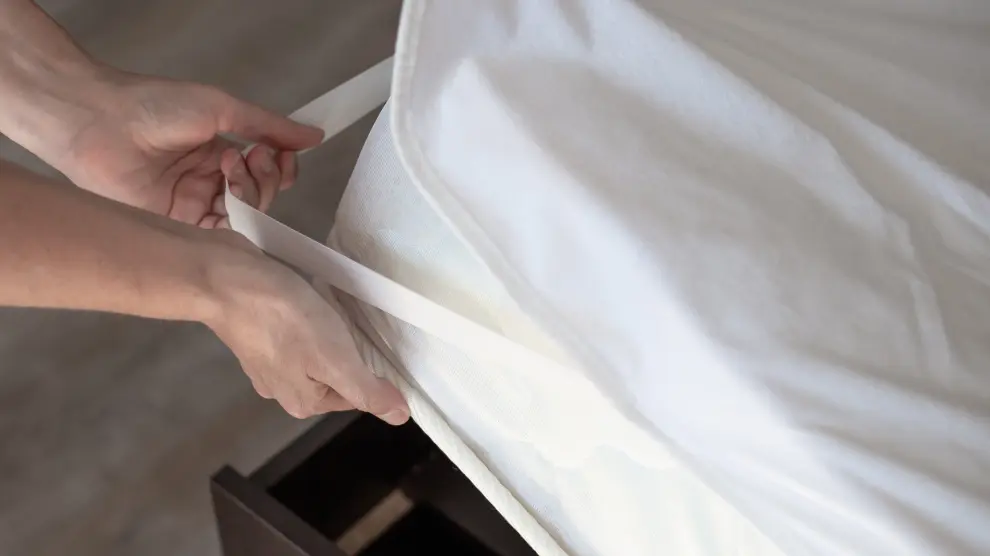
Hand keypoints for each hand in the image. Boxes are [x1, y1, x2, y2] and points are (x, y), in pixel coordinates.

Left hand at [60, 69, 323, 226]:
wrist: (100, 121)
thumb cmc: (156, 106)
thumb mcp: (222, 108)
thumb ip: (269, 127)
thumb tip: (316, 136)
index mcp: (218, 157)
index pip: (266, 175)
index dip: (282, 169)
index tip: (282, 153)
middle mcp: (209, 186)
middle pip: (260, 198)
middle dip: (267, 178)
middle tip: (250, 156)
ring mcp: (194, 209)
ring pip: (245, 218)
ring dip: (252, 192)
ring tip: (233, 167)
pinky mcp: (179, 230)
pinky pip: (221, 236)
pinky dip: (236, 220)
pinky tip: (231, 194)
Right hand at [204, 230, 408, 423]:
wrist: (225, 279)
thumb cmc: (285, 320)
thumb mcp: (336, 360)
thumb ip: (367, 391)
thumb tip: (399, 418)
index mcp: (303, 403)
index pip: (355, 395)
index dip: (369, 368)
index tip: (368, 339)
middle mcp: (281, 390)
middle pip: (334, 374)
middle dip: (346, 348)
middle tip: (347, 320)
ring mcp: (264, 362)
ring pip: (314, 353)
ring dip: (327, 331)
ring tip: (327, 308)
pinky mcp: (255, 333)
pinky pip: (294, 333)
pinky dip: (305, 318)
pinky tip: (305, 301)